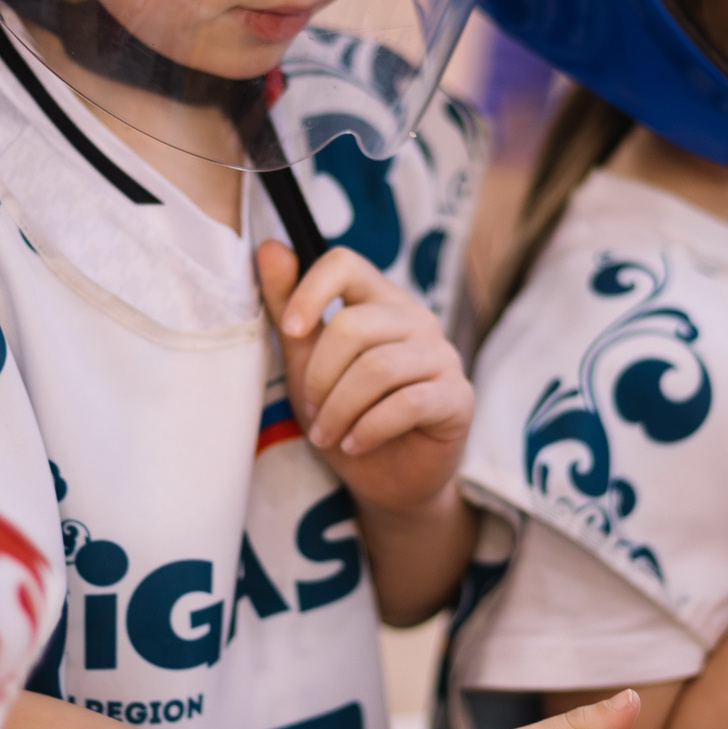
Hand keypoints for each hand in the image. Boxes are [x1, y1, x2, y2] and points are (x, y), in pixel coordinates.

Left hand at [259, 241, 472, 513]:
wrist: (388, 479)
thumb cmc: (348, 414)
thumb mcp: (306, 363)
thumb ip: (290, 310)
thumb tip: (270, 248)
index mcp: (379, 301)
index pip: (345, 264)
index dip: (310, 291)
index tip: (292, 330)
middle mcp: (416, 319)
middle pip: (354, 326)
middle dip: (319, 377)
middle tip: (311, 412)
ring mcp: (442, 356)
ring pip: (378, 368)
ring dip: (339, 410)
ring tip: (327, 436)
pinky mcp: (457, 396)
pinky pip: (406, 404)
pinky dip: (369, 429)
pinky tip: (354, 445)